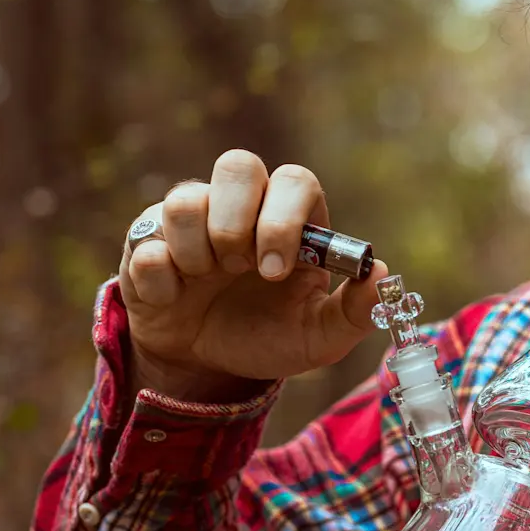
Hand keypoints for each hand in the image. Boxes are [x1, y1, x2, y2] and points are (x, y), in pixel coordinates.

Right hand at [119, 149, 389, 400]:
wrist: (207, 366)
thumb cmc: (267, 336)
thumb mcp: (318, 337)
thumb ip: (355, 311)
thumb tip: (383, 275)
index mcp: (289, 218)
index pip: (294, 181)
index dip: (283, 219)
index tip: (276, 270)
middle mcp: (240, 206)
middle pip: (237, 164)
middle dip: (237, 221)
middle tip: (239, 268)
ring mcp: (191, 220)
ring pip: (184, 199)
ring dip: (197, 251)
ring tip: (206, 282)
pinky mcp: (146, 242)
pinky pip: (145, 244)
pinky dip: (162, 280)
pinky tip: (175, 298)